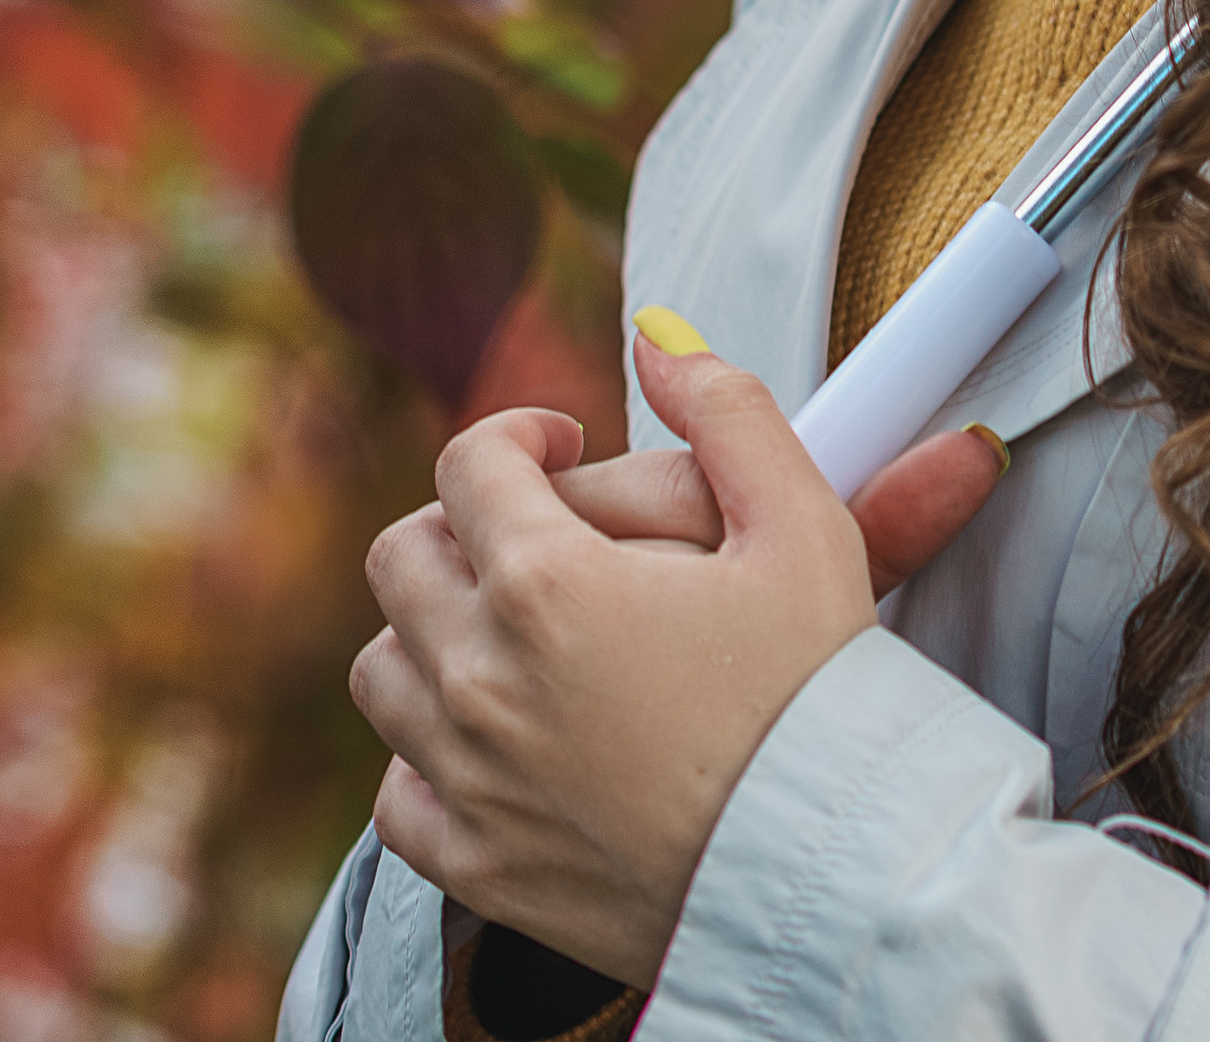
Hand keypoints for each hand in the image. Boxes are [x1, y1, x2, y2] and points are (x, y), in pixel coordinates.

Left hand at [349, 340, 1005, 985]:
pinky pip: (396, 789)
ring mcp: (469, 778)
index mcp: (550, 582)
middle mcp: (483, 678)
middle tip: (538, 529)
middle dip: (465, 522)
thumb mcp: (801, 523)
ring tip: (516, 627)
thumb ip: (726, 408)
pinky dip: (427, 750)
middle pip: (403, 556)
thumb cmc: (820, 696)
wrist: (826, 870)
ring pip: (382, 667)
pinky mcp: (476, 863)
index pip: (470, 463)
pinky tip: (498, 732)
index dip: (520, 433)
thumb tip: (655, 339)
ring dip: (434, 630)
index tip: (567, 444)